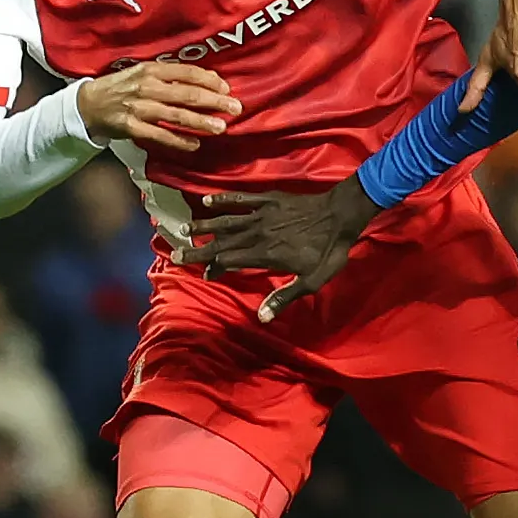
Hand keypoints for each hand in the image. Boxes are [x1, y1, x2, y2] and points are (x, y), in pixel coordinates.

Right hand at [76, 60, 240, 152]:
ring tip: (220, 127)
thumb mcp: (143, 73)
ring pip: (176, 116)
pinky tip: (195, 143)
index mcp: (151, 70)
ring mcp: (139, 108)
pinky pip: (160, 135)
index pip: (186, 72)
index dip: (209, 80)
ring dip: (201, 122)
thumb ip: (170, 76)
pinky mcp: (132, 127)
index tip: (226, 88)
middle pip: (187, 94)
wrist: (89, 103)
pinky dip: (179, 140)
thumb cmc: (122, 87)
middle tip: (235, 108)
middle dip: (214, 102)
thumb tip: (205, 81)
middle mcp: (147, 87)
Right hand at [178, 178, 382, 321]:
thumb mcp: (311, 281)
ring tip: (184, 229)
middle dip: (198, 248)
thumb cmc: (328, 251)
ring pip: (226, 220)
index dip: (212, 267)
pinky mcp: (269, 199)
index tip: (200, 273)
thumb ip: (284, 297)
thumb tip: (261, 317)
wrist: (342, 215)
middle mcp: (258, 233)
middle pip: (222, 241)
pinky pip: (241, 199)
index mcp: (265, 254)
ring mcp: (262, 214)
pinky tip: (207, 200)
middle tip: (175, 253)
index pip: (230, 260)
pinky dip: (223, 199)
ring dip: (204, 225)